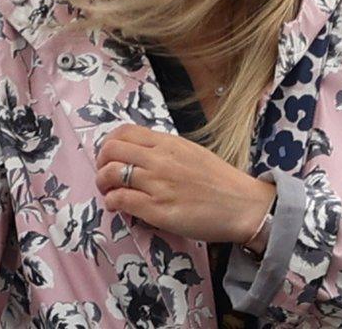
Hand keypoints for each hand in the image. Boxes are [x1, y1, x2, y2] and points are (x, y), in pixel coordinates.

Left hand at [95, 122, 276, 244]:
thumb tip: (140, 152)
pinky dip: (112, 202)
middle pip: (111, 150)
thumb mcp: (191, 152)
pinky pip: (121, 200)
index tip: (109, 156)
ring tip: (109, 192)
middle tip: (105, 176)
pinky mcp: (157, 210)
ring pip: (110, 174)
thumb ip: (165, 150)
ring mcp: (157, 184)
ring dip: (102, 184)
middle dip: (100, 163)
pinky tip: (117, 206)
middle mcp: (159, 160)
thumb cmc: (219, 180)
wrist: (240, 205)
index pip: (124, 132)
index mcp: (168, 143)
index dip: (109, 143)